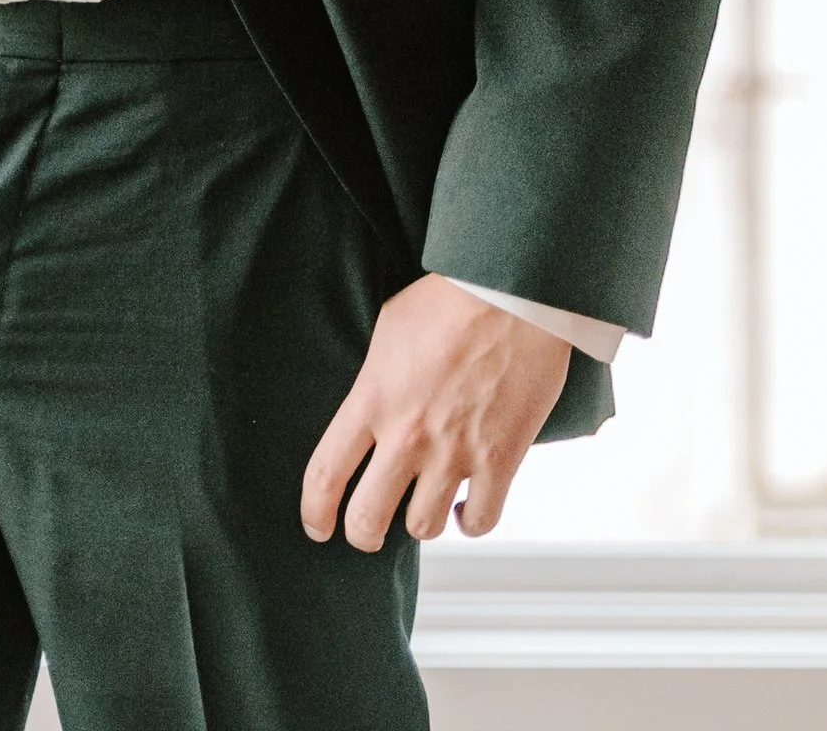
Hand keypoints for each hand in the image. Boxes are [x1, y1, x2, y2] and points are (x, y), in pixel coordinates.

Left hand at [301, 273, 569, 548]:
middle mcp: (408, 435)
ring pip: (423, 528)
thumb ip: (374, 377)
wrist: (511, 293)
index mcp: (372, 399)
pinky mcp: (500, 460)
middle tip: (367, 532)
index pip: (326, 473)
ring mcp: (454, 452)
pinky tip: (465, 506)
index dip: (315, 510)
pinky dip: (470, 522)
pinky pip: (480, 520)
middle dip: (362, 534)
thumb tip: (368, 402)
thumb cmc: (449, 299)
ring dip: (419, 522)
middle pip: (368, 518)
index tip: (317, 526)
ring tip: (423, 506)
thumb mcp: (388, 328)